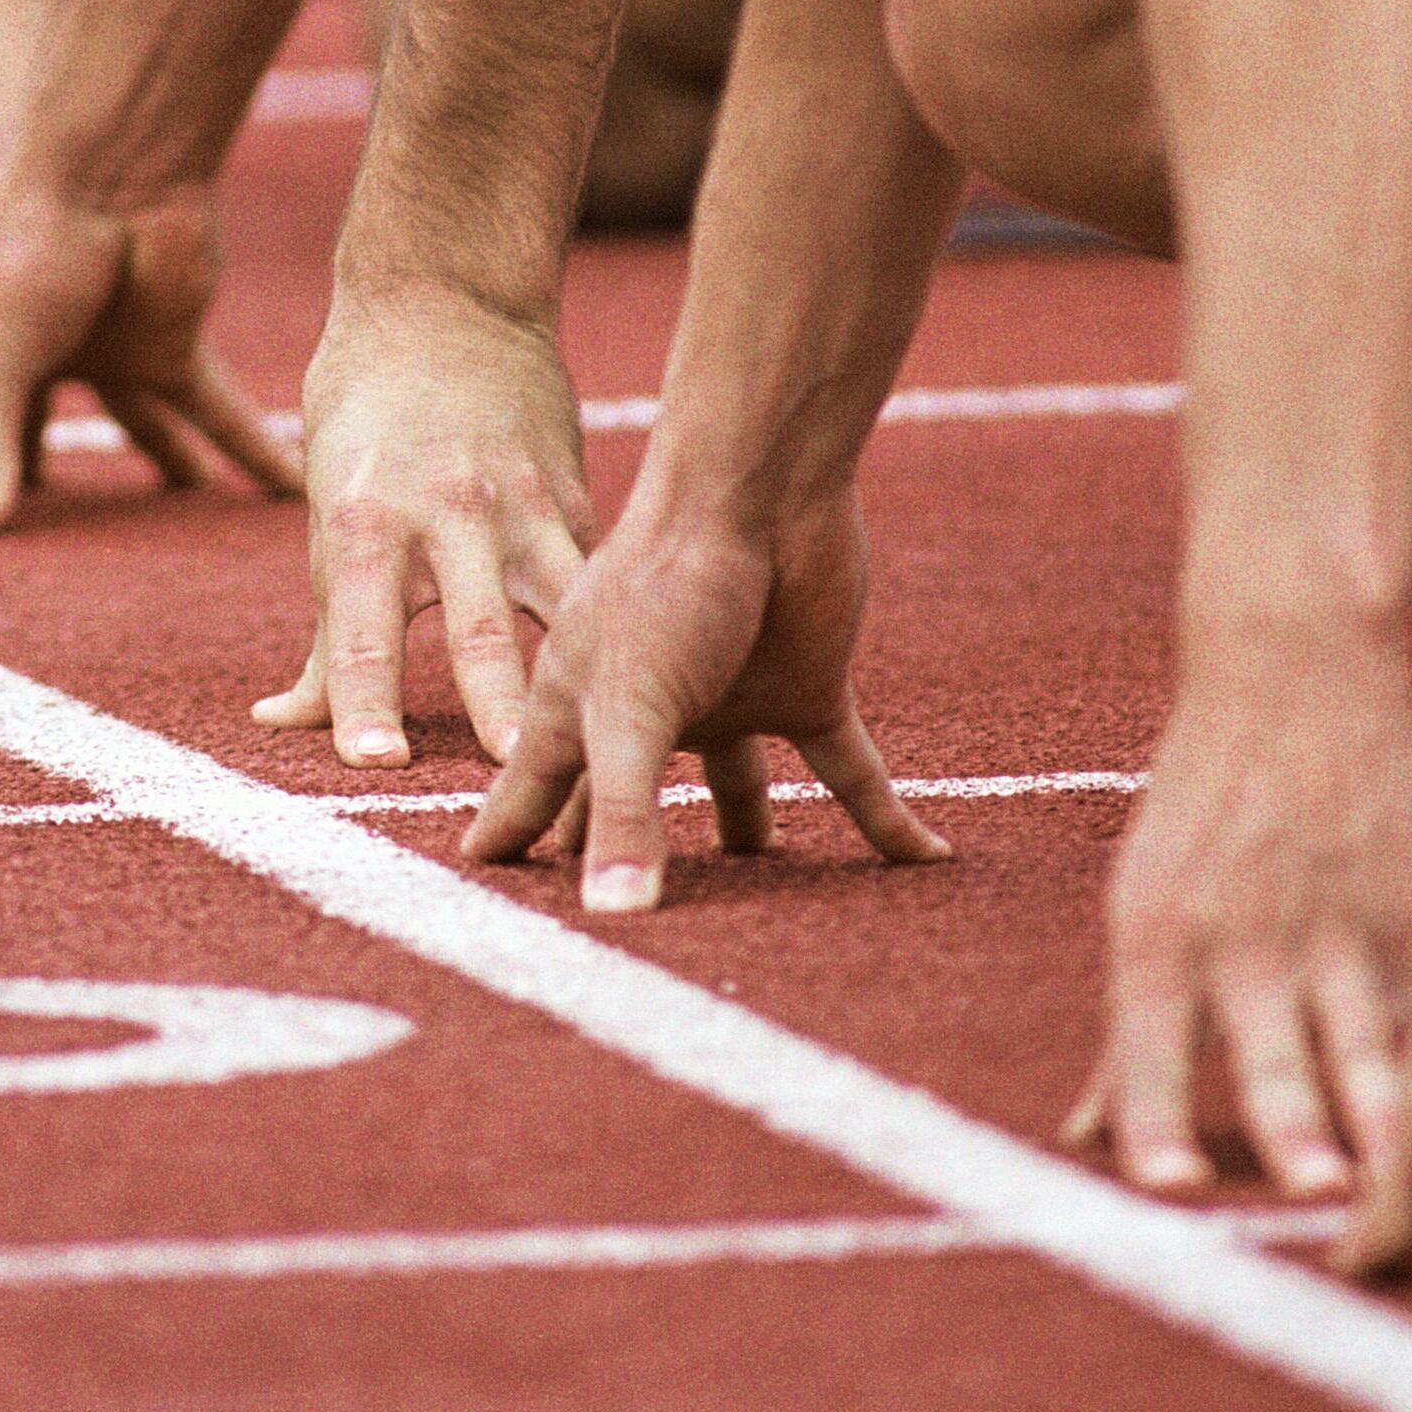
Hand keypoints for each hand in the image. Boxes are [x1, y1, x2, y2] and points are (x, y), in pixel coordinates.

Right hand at [0, 175, 298, 538]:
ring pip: (119, 436)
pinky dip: (247, 453)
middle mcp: (13, 359)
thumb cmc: (24, 245)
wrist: (121, 166)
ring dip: (137, 484)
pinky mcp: (161, 349)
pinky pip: (211, 416)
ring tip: (144, 551)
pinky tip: (283, 489)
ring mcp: (92, 356)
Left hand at [254, 286, 593, 769]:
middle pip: (477, 632)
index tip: (374, 766)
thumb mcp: (328, 514)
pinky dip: (615, 636)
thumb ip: (325, 633)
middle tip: (514, 775)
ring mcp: (522, 509)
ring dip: (584, 680)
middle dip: (496, 707)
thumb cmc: (365, 420)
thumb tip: (281, 723)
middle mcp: (447, 518)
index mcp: (365, 524)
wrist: (446, 302)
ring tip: (614, 748)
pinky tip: (652, 690)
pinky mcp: (575, 503)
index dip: (363, 702)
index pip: (358, 632)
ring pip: (562, 610)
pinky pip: (598, 582)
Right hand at [468, 487, 947, 907]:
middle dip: (611, 854)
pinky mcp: (806, 692)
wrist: (762, 491)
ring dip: (747, 844)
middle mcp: (651, 713)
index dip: (507, 840)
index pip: (532, 791)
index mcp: (582, 707)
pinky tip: (929, 857)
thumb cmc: (666, 582)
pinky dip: (888, 823)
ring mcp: (730, 704)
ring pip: (736, 792)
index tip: (482, 882)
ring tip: (754, 907)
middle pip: (627, 800)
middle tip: (601, 921)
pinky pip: (852, 775)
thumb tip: (613, 920)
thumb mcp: (629, 709)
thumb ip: (623, 813)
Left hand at [1064, 639, 1411, 1196]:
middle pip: (1268, 1051)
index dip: (1156, 1118)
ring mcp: (1334, 923)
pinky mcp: (1411, 907)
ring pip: (1366, 1039)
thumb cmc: (1202, 804)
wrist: (1289, 673)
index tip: (1171, 1189)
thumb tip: (1082, 1133)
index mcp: (1156, 933)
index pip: (1146, 1044)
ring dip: (1387, 1114)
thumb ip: (1128, 1030)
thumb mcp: (1145, 906)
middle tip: (1316, 1196)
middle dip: (1294, 1128)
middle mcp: (1241, 936)